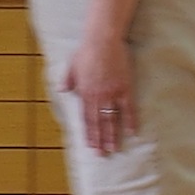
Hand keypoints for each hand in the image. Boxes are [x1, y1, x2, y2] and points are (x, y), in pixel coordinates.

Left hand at [62, 35, 138, 154]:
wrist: (102, 40)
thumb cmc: (86, 50)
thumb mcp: (72, 65)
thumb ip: (67, 80)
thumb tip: (62, 91)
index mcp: (84, 93)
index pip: (86, 118)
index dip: (88, 133)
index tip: (90, 146)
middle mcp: (97, 97)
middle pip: (98, 123)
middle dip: (100, 140)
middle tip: (102, 154)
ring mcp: (112, 94)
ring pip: (112, 119)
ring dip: (113, 135)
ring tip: (114, 148)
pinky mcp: (125, 88)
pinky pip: (129, 108)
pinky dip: (131, 120)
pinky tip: (132, 132)